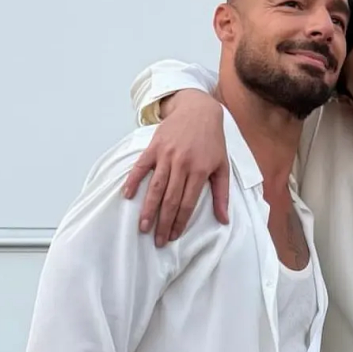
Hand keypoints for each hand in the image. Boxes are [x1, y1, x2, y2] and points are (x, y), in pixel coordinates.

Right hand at [121, 89, 229, 246]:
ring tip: (142, 227)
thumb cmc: (213, 141)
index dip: (180, 222)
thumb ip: (222, 194)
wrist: (199, 111)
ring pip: (155, 187)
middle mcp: (182, 164)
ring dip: (148, 209)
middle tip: (157, 241)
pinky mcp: (154, 147)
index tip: (173, 236)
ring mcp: (166, 155)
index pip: (187, 203)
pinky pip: (140, 167)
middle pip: (170, 200)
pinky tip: (127, 196)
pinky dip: (133, 181)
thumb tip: (224, 220)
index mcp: (199, 171)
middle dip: (163, 223)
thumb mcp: (222, 166)